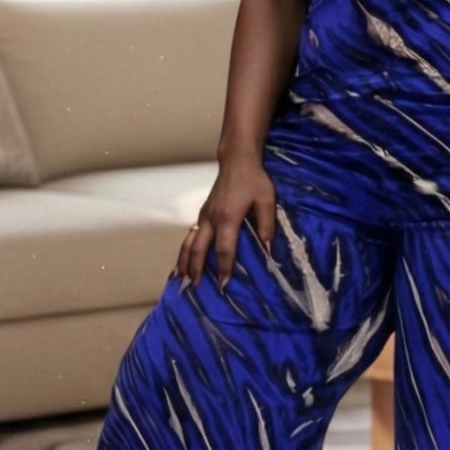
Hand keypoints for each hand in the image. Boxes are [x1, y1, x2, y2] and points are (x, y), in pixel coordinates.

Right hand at [172, 155, 275, 290]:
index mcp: (228, 218)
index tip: (224, 285)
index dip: (224, 268)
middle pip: (198, 249)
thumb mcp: (267, 201)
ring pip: (189, 242)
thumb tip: (269, 250)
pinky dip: (184, 251)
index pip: (224, 248)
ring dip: (184, 262)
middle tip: (194, 289)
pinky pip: (190, 235)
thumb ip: (268, 226)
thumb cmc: (254, 181)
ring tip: (181, 281)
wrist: (237, 161)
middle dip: (196, 270)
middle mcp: (211, 218)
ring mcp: (204, 215)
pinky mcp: (203, 213)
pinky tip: (182, 262)